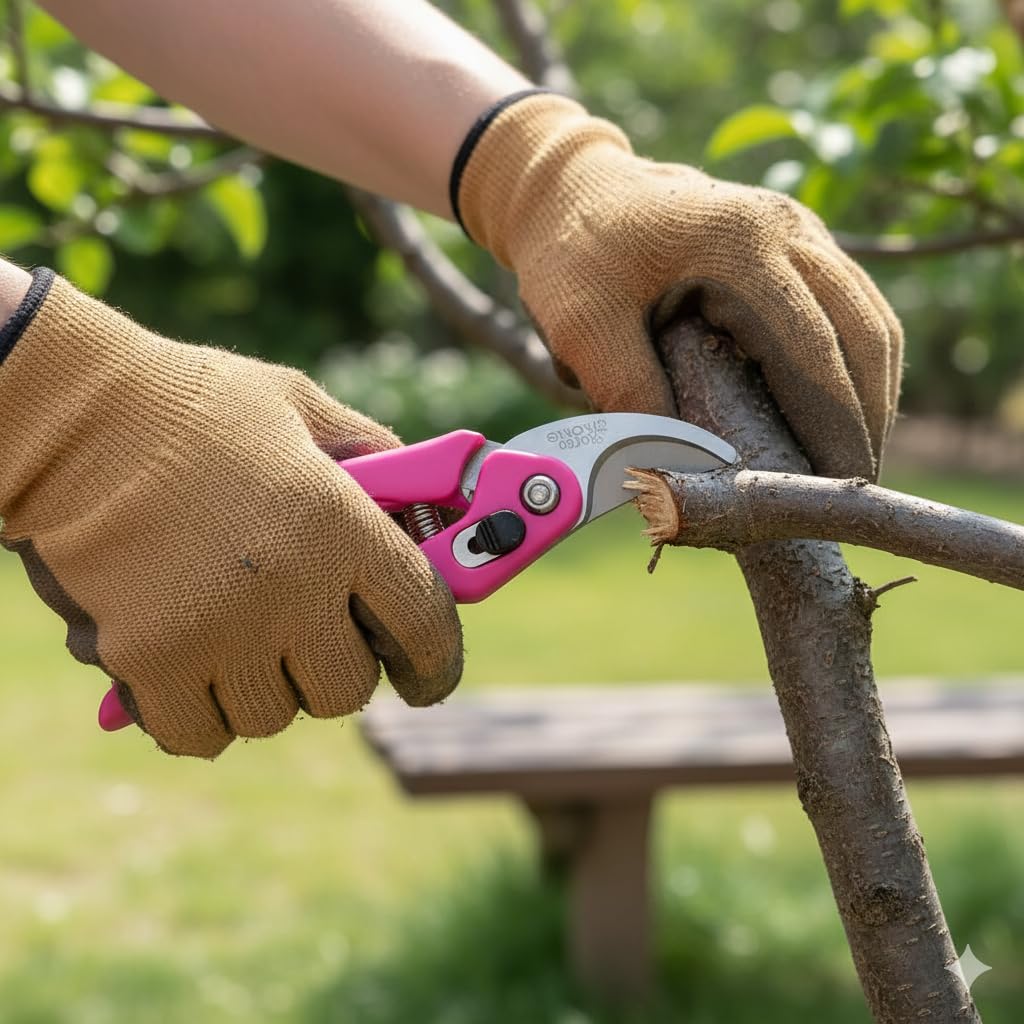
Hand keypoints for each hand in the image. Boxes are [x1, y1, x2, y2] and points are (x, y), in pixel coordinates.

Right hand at [0, 272, 461, 756]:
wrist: (73, 417)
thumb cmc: (196, 406)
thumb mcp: (302, 408)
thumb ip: (373, 453)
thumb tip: (425, 497)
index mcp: (340, 525)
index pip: (425, 624)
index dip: (436, 662)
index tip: (428, 677)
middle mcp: (288, 589)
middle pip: (349, 688)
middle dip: (339, 668)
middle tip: (315, 638)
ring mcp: (216, 633)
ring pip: (275, 715)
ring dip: (269, 688)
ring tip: (243, 636)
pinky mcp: (148, 662)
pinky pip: (200, 734)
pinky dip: (204, 715)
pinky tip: (198, 668)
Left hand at [456, 93, 902, 479]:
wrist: (572, 187)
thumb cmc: (573, 252)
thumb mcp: (580, 324)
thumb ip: (628, 390)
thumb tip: (684, 467)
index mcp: (739, 244)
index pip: (812, 349)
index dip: (834, 425)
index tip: (838, 487)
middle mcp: (787, 229)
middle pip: (863, 333)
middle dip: (866, 418)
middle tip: (852, 489)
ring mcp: (799, 231)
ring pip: (869, 319)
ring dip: (870, 392)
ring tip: (848, 461)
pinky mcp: (796, 244)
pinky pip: (850, 306)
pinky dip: (854, 364)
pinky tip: (838, 412)